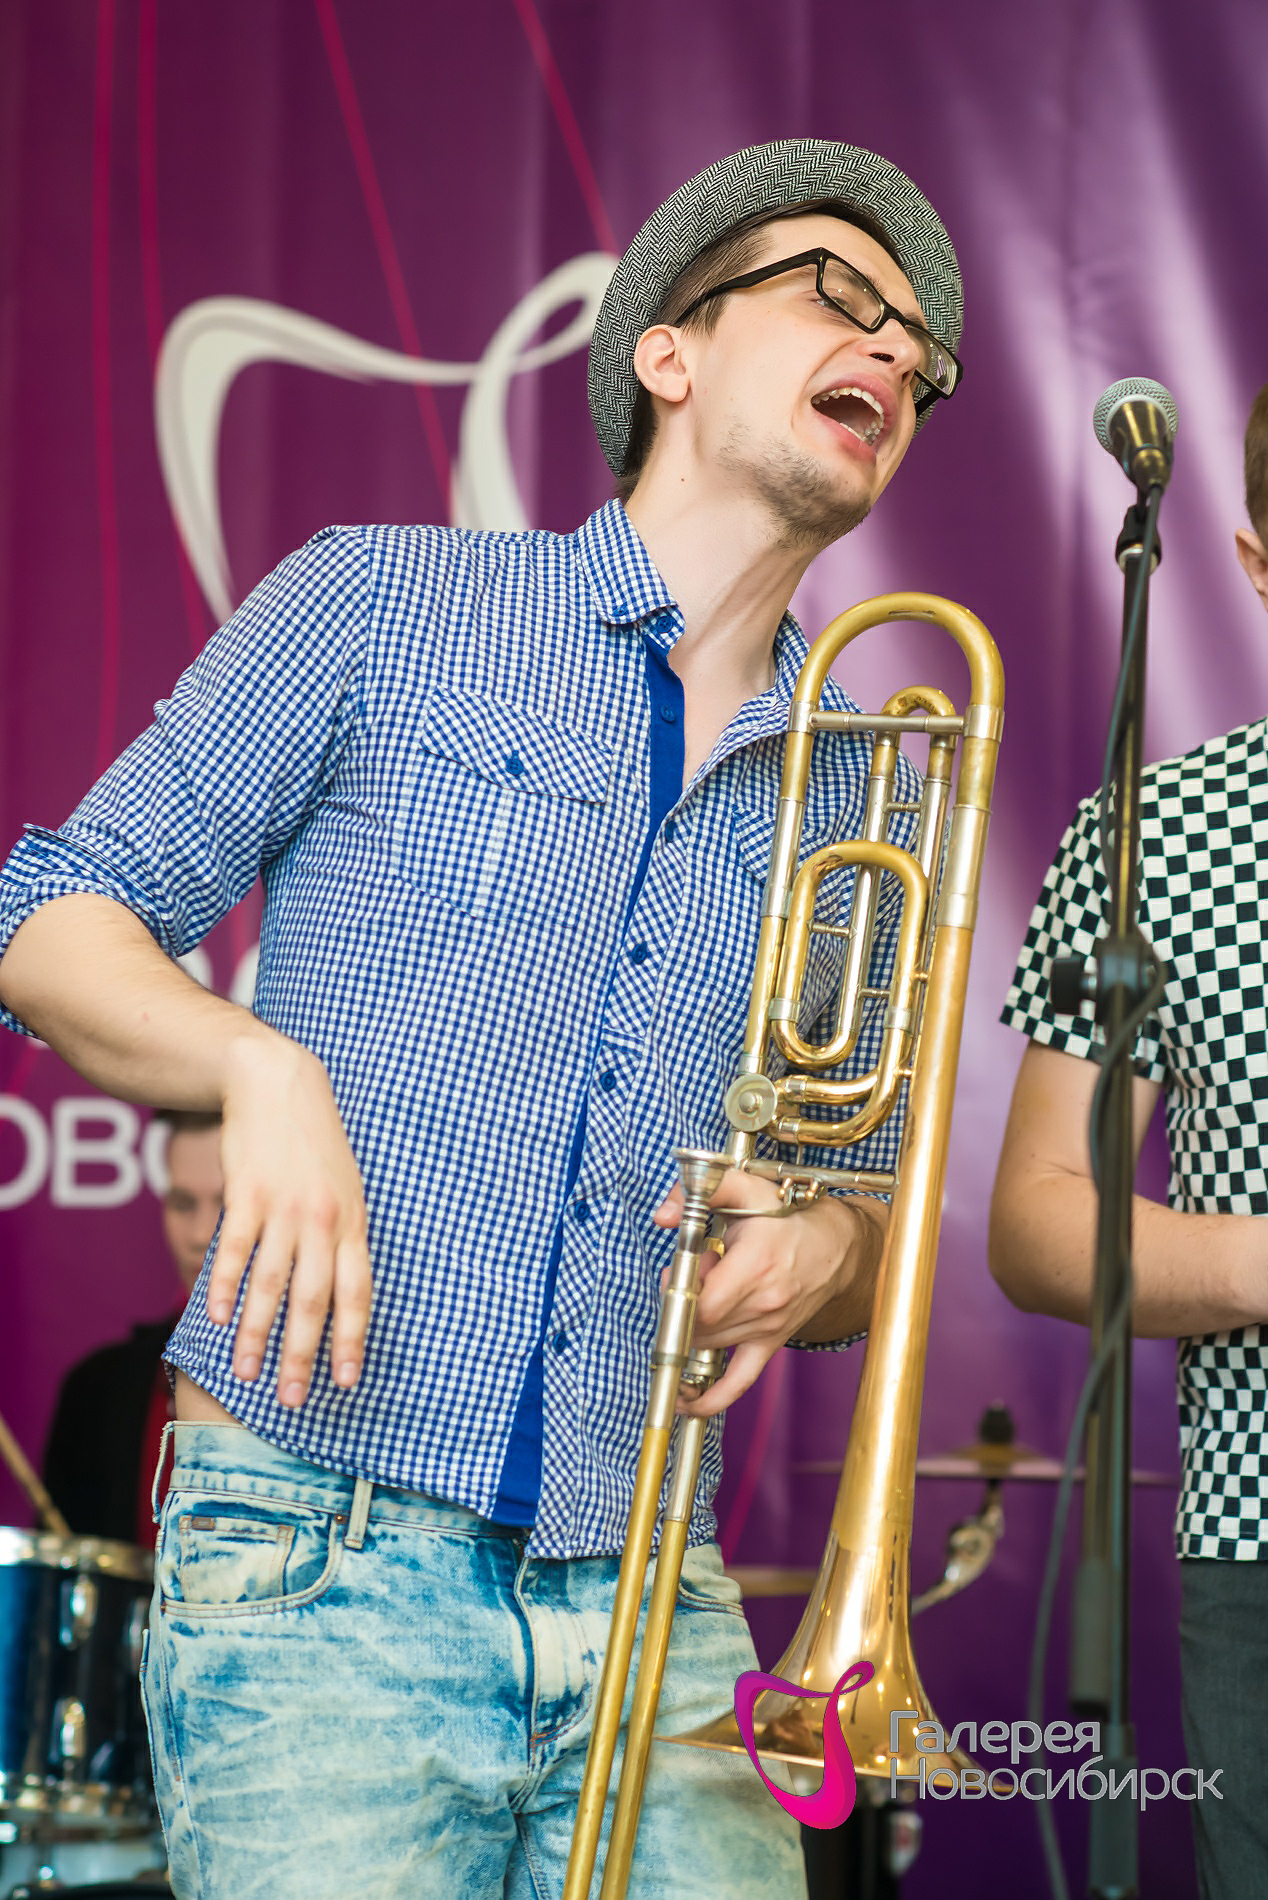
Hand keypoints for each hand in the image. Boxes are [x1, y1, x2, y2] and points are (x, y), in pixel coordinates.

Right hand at [206, 1033, 371, 1407]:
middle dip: (304, 1355)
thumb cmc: (313, 1143)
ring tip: (247, 1373)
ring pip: (271, 1284)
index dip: (352, 1338)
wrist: (278, 1082)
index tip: (346, 1381)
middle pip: (314, 1300)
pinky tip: (212, 1316)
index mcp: (354, 1221)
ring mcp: (285, 1207)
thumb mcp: (346, 1187)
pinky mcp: (247, 1194)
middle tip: (294, 1399)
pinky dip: (222, 1286)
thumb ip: (344, 1236)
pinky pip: (234, 1250)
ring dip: (257, 1334)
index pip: (358, 1291)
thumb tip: (342, 1292)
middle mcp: (324, 1220)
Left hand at [652, 1169, 880, 1418]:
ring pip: (709, 1348)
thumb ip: (698, 1192)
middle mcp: (764, 1304)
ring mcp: (768, 1329)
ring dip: (691, 1329)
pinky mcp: (772, 1344)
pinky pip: (739, 1382)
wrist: (835, 1245)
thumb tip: (663, 1216)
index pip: (702, 1304)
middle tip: (687, 1280)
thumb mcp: (743, 1188)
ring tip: (702, 1297)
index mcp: (755, 1266)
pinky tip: (685, 1401)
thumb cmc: (785, 1216)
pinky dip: (710, 1398)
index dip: (678, 1293)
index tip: (676, 1271)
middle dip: (680, 1307)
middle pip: (701, 1328)